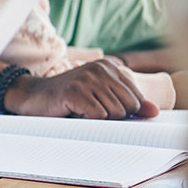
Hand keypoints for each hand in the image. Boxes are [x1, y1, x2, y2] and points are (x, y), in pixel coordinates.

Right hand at [5, 59, 158, 118]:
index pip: (137, 99)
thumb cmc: (68, 99)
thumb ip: (129, 103)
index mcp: (108, 66)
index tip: (100, 105)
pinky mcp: (75, 92)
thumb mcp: (101, 98)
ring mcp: (87, 79)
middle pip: (128, 107)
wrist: (32, 97)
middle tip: (88, 108)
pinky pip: (98, 117)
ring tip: (79, 109)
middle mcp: (100, 68)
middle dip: (111, 116)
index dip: (121, 110)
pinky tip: (72, 111)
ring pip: (115, 114)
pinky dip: (86, 121)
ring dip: (97, 119)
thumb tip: (155, 112)